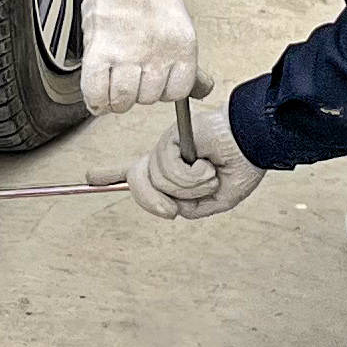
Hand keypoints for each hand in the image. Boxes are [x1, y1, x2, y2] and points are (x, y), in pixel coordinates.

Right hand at [78, 0, 208, 113]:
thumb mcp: (178, 30)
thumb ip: (185, 64)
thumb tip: (202, 89)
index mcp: (182, 47)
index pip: (177, 93)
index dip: (163, 91)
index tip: (153, 83)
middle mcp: (157, 52)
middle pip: (149, 98)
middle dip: (139, 92)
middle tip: (131, 77)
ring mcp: (127, 52)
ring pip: (123, 99)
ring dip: (117, 98)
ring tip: (114, 82)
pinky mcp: (100, 50)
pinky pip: (97, 91)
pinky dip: (96, 99)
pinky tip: (98, 95)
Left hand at [87, 90, 266, 220]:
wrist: (255, 143)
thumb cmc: (241, 167)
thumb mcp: (214, 200)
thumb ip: (188, 207)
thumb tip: (166, 207)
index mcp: (172, 169)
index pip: (136, 172)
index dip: (112, 174)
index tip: (91, 177)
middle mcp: (165, 157)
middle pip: (139, 182)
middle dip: (152, 201)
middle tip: (172, 208)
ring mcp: (166, 147)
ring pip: (158, 181)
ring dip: (190, 187)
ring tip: (210, 173)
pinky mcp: (169, 138)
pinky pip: (168, 171)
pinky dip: (192, 176)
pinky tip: (206, 164)